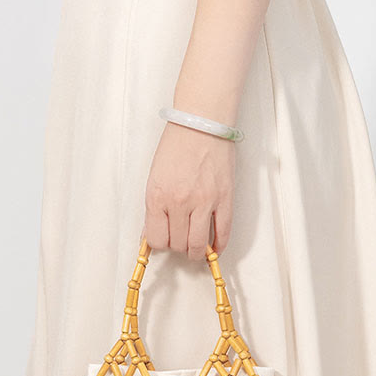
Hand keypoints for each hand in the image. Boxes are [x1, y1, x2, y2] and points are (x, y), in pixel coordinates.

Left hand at [142, 121, 234, 259]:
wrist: (201, 123)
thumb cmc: (177, 145)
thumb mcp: (154, 178)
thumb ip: (153, 209)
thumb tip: (151, 234)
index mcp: (158, 196)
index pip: (157, 239)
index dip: (160, 244)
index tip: (164, 240)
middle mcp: (180, 202)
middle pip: (177, 244)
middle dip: (177, 246)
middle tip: (179, 240)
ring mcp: (204, 202)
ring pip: (198, 245)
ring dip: (195, 252)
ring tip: (195, 249)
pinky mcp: (224, 199)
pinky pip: (223, 233)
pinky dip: (218, 246)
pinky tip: (214, 247)